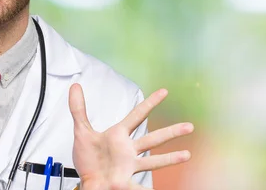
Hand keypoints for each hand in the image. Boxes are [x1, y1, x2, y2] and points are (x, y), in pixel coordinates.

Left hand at [69, 84, 193, 189]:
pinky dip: (147, 188)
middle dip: (171, 132)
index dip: (150, 102)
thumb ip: (78, 109)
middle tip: (190, 126)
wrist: (87, 181)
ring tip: (186, 155)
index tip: (164, 91)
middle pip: (153, 139)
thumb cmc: (89, 159)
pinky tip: (161, 189)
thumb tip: (75, 86)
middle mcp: (128, 150)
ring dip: (170, 158)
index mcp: (119, 135)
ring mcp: (129, 166)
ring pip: (153, 161)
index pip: (137, 115)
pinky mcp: (125, 182)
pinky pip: (139, 186)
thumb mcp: (81, 131)